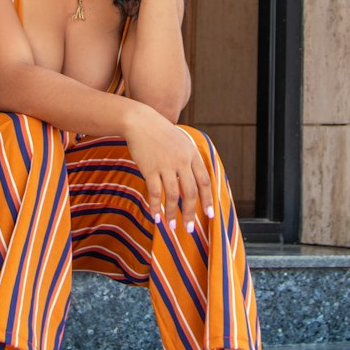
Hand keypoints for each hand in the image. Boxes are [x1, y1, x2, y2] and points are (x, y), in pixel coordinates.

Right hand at [123, 104, 214, 231]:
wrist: (140, 121)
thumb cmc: (160, 133)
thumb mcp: (181, 142)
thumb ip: (188, 161)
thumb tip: (193, 184)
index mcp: (192, 154)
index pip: (205, 181)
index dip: (208, 199)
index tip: (210, 214)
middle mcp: (181, 160)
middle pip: (190, 192)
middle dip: (191, 213)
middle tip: (189, 228)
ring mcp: (165, 164)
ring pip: (173, 195)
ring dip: (172, 213)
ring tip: (171, 226)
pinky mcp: (150, 168)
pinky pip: (155, 192)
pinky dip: (156, 206)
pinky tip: (155, 216)